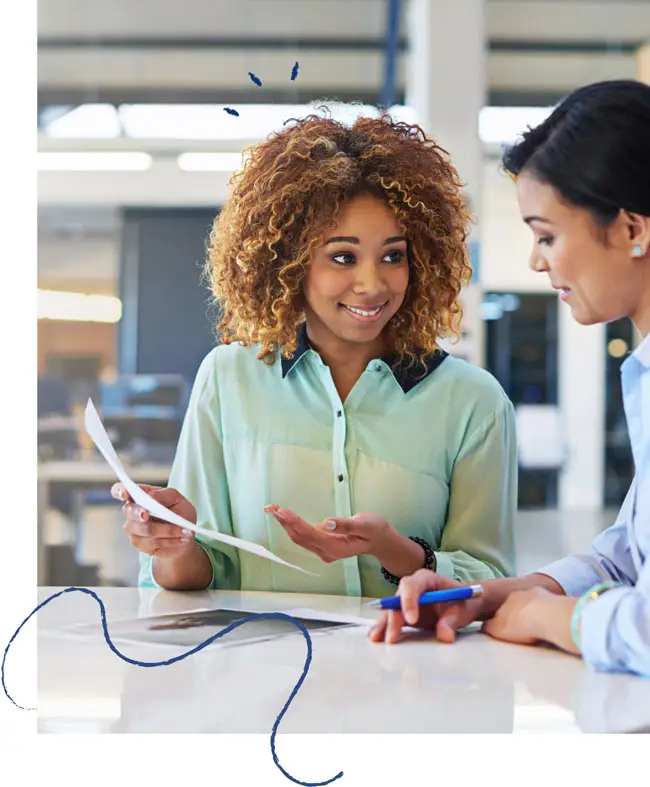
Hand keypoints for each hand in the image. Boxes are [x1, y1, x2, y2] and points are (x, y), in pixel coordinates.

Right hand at [111, 482, 197, 559]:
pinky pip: (153, 543)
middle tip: (146, 514)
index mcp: (139, 496)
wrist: (185, 534)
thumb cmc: (180, 512)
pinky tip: (181, 539)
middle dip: (138, 512)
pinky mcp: (140, 544)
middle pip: (129, 511)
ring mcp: (134, 529)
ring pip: (146, 529)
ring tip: (184, 530)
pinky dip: (170, 540)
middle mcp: (132, 512)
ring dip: (167, 530)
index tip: (125, 493)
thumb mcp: (177, 499)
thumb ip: (163, 495)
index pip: (120, 490)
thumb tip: (150, 496)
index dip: (120, 491)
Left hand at [264, 506, 389, 562]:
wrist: (380, 540)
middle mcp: (327, 551)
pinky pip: (303, 537)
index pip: (311, 535)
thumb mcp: (366, 524)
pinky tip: (284, 517)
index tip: (282, 511)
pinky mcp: (322, 544)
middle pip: (301, 538)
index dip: (295, 523)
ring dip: (285, 524)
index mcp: (337, 547)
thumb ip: (347, 524)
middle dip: (285, 522)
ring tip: (272, 510)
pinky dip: (292, 526)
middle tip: (271, 508)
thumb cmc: (375, 530)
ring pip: (300, 538)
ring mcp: (324, 550)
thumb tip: (327, 523)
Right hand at [368, 568, 488, 644]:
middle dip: (393, 618)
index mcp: (426, 579)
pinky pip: (392, 620)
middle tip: (392, 638)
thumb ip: (453, 620)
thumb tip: (444, 635)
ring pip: (391, 610)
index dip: (409, 601)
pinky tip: (375, 636)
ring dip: (383, 624)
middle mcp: (413, 588)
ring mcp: (407, 601)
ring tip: (375, 638)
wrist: (465, 605)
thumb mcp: (463, 609)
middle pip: (397, 599)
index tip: (412, 620)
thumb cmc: (465, 602)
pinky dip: (384, 628)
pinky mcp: (405, 614)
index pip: (411, 585)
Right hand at [482, 587, 579, 653]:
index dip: (505, 618)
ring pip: (535, 605)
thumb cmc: (520, 623)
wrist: (545, 616)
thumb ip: (490, 627)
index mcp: (508, 599)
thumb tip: (485, 627)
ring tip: (539, 628)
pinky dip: (550, 614)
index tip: (508, 628)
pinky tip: (551, 624)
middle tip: (524, 629)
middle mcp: (523, 594)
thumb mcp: (497, 629)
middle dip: (521, 614)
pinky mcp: (555, 601)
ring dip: (536, 613)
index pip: (503, 608)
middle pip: (519, 605)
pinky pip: (550, 608)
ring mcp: (540, 596)